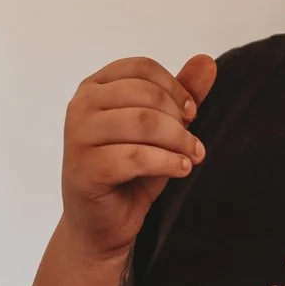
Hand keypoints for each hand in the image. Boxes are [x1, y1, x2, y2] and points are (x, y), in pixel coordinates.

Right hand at [59, 54, 217, 258]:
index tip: (190, 113)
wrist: (100, 225)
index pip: (141, 67)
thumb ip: (179, 95)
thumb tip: (206, 60)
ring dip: (178, 141)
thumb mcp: (160, 130)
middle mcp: (80, 106)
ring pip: (143, 123)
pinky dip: (167, 163)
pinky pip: (136, 157)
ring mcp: (78, 137)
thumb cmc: (128, 173)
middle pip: (145, 94)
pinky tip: (181, 170)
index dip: (174, 87)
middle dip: (179, 119)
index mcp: (94, 87)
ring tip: (191, 157)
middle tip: (193, 143)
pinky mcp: (84, 168)